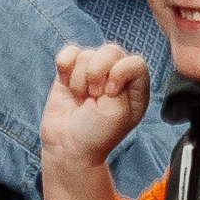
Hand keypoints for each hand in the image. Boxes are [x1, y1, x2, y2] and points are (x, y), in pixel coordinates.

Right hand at [42, 44, 152, 173]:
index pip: (135, 62)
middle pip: (111, 51)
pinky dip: (65, 64)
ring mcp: (93, 74)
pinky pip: (69, 52)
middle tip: (93, 97)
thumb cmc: (96, 135)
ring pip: (87, 54)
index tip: (109, 93)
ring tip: (81, 100)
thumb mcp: (119, 112)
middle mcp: (116, 78)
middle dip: (96, 73)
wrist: (67, 148)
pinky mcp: (71, 73)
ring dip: (79, 79)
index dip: (119, 72)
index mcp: (135, 89)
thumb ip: (122, 81)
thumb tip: (106, 61)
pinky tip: (65, 82)